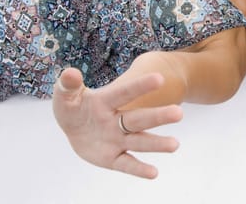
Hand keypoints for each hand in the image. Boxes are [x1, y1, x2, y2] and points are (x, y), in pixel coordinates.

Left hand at [52, 67, 182, 178]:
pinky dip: (139, 169)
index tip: (160, 78)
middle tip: (179, 113)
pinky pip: (127, 163)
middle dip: (158, 116)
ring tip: (174, 145)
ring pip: (139, 141)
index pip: (125, 92)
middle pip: (139, 119)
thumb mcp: (66, 94)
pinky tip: (154, 173)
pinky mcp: (113, 157)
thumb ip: (68, 84)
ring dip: (156, 144)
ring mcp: (117, 139)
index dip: (140, 86)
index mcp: (107, 101)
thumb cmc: (74, 106)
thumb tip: (70, 73)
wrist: (76, 126)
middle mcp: (117, 120)